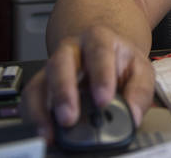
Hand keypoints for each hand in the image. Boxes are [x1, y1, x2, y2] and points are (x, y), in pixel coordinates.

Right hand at [21, 26, 153, 143]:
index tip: (104, 100)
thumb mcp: (140, 69)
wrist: (105, 51)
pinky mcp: (41, 84)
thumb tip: (133, 116)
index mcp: (99, 40)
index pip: (99, 52)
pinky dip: (33, 116)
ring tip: (51, 131)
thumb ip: (140, 91)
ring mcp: (52, 66)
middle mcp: (71, 50)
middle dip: (63, 92)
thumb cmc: (121, 62)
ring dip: (43, 108)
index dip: (101, 76)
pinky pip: (30, 98)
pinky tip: (43, 131)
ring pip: (41, 82)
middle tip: (69, 117)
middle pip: (61, 64)